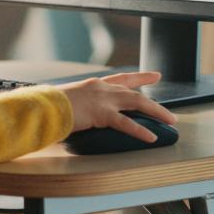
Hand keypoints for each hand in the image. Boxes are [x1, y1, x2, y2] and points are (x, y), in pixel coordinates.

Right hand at [57, 72, 176, 142]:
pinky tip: (152, 138)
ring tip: (170, 122)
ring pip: (137, 102)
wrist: (42, 106)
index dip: (140, 77)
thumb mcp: (68, 102)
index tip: (154, 75)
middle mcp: (101, 88)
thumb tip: (79, 117)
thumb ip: (79, 107)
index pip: (121, 78)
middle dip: (155, 100)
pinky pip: (126, 123)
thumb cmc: (49, 106)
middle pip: (135, 91)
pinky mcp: (101, 113)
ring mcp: (103, 100)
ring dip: (156, 111)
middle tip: (170, 111)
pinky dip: (140, 130)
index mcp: (93, 85)